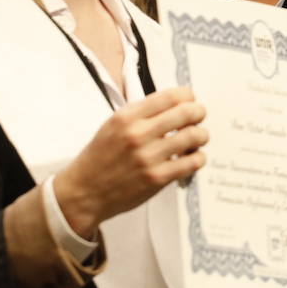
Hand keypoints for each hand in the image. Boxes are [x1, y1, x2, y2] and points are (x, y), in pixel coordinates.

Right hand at [53, 88, 207, 236]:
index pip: (169, 96)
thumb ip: (141, 113)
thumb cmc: (100, 158)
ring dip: (201, 135)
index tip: (190, 99)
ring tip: (198, 137)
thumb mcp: (113, 125)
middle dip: (199, 112)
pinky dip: (198, 157)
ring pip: (194, 136)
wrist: (84, 192)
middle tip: (199, 115)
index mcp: (126, 117)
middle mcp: (137, 134)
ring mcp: (148, 157)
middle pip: (186, 113)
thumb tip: (174, 103)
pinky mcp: (157, 178)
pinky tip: (192, 157)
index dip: (187, 95)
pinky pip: (192, 162)